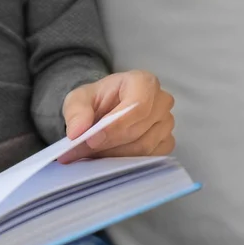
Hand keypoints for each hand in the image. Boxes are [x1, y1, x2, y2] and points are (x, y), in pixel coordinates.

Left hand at [59, 70, 174, 163]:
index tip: (91, 140)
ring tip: (91, 155)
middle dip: (108, 144)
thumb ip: (76, 112)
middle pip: (138, 131)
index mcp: (143, 81)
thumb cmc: (96, 101)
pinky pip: (149, 158)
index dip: (114, 127)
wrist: (105, 110)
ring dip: (114, 155)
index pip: (137, 106)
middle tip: (82, 152)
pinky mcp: (167, 142)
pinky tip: (109, 158)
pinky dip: (126, 162)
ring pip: (143, 148)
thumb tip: (76, 133)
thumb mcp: (78, 99)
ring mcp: (167, 122)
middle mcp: (161, 101)